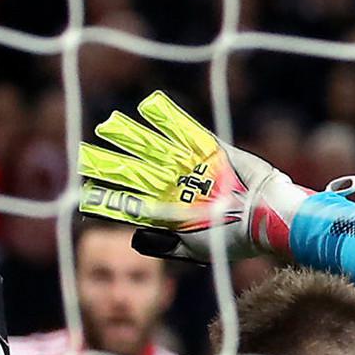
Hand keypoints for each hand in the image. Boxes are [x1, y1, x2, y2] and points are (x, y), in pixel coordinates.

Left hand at [77, 92, 316, 262]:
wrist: (268, 218)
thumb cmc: (233, 237)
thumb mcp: (196, 247)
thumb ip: (166, 242)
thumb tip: (133, 235)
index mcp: (174, 211)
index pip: (134, 202)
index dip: (111, 197)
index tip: (87, 194)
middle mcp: (180, 187)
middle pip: (139, 171)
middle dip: (113, 164)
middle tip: (86, 156)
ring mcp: (195, 167)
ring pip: (156, 148)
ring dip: (133, 137)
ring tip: (109, 126)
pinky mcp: (214, 151)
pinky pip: (188, 131)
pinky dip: (170, 119)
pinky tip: (150, 106)